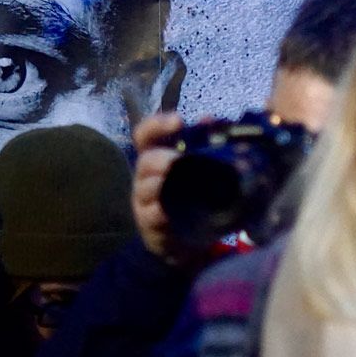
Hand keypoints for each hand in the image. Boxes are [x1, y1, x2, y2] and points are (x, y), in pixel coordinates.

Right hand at [131, 112, 210, 265]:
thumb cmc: (198, 194)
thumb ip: (207, 142)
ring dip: (158, 185)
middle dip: (161, 159)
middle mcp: (148, 176)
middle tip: (176, 161)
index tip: (178, 121)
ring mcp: (146, 201)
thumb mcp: (206, 168)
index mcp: (160, 155)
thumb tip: (210, 119)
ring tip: (171, 183)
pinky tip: (168, 212)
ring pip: (145, 188)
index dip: (157, 124)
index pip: (147, 134)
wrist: (193, 237)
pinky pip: (151, 216)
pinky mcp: (150, 225)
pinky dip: (159, 213)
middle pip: (146, 161)